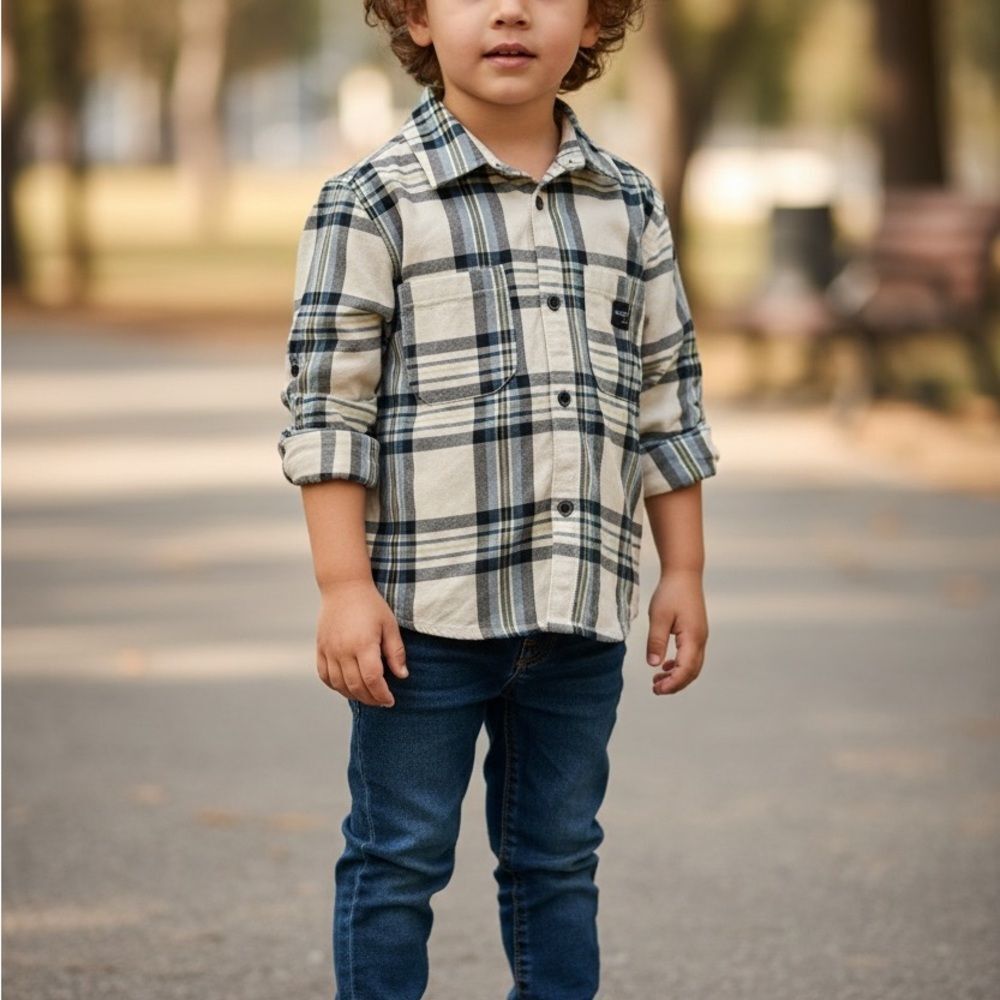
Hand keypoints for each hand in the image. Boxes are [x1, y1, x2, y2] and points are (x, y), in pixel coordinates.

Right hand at [315, 579, 408, 706]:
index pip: (372, 679)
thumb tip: (402, 675)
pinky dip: (336, 686)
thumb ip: (396, 652)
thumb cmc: (371, 605)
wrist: (344, 588)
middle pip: (355, 686)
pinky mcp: (320, 648)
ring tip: (367, 696)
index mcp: (364, 644)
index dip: (382, 694)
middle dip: (370, 699)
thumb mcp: (389, 625)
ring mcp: (329, 650)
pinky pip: (324, 675)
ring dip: (353, 695)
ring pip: (338, 684)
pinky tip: (347, 687)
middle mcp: (343, 650)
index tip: (390, 700)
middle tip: (381, 702)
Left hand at [646, 569, 707, 695]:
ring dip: (677, 676)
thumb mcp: (658, 617)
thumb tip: (653, 665)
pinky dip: (680, 665)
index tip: (657, 690)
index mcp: (692, 637)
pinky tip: (666, 665)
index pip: (685, 669)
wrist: (684, 574)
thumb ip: (656, 641)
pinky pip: (691, 656)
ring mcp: (700, 636)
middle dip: (675, 684)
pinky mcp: (696, 632)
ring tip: (657, 681)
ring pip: (693, 665)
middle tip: (655, 689)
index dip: (672, 683)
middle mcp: (700, 640)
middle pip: (692, 671)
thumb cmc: (670, 593)